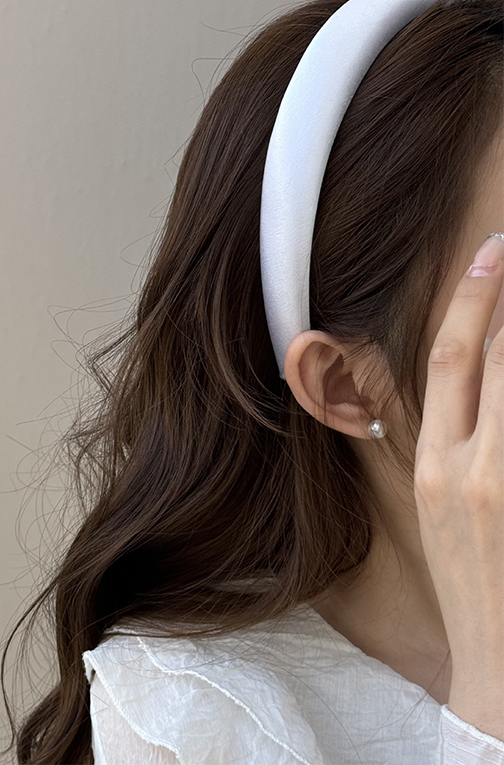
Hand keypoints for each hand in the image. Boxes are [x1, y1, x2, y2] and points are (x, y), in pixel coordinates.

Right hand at [414, 232, 503, 738]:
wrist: (500, 673)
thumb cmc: (473, 588)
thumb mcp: (440, 511)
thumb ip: (453, 448)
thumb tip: (472, 389)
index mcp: (430, 467)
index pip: (446, 362)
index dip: (469, 302)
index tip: (491, 253)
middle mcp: (465, 470)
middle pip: (497, 358)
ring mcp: (503, 488)